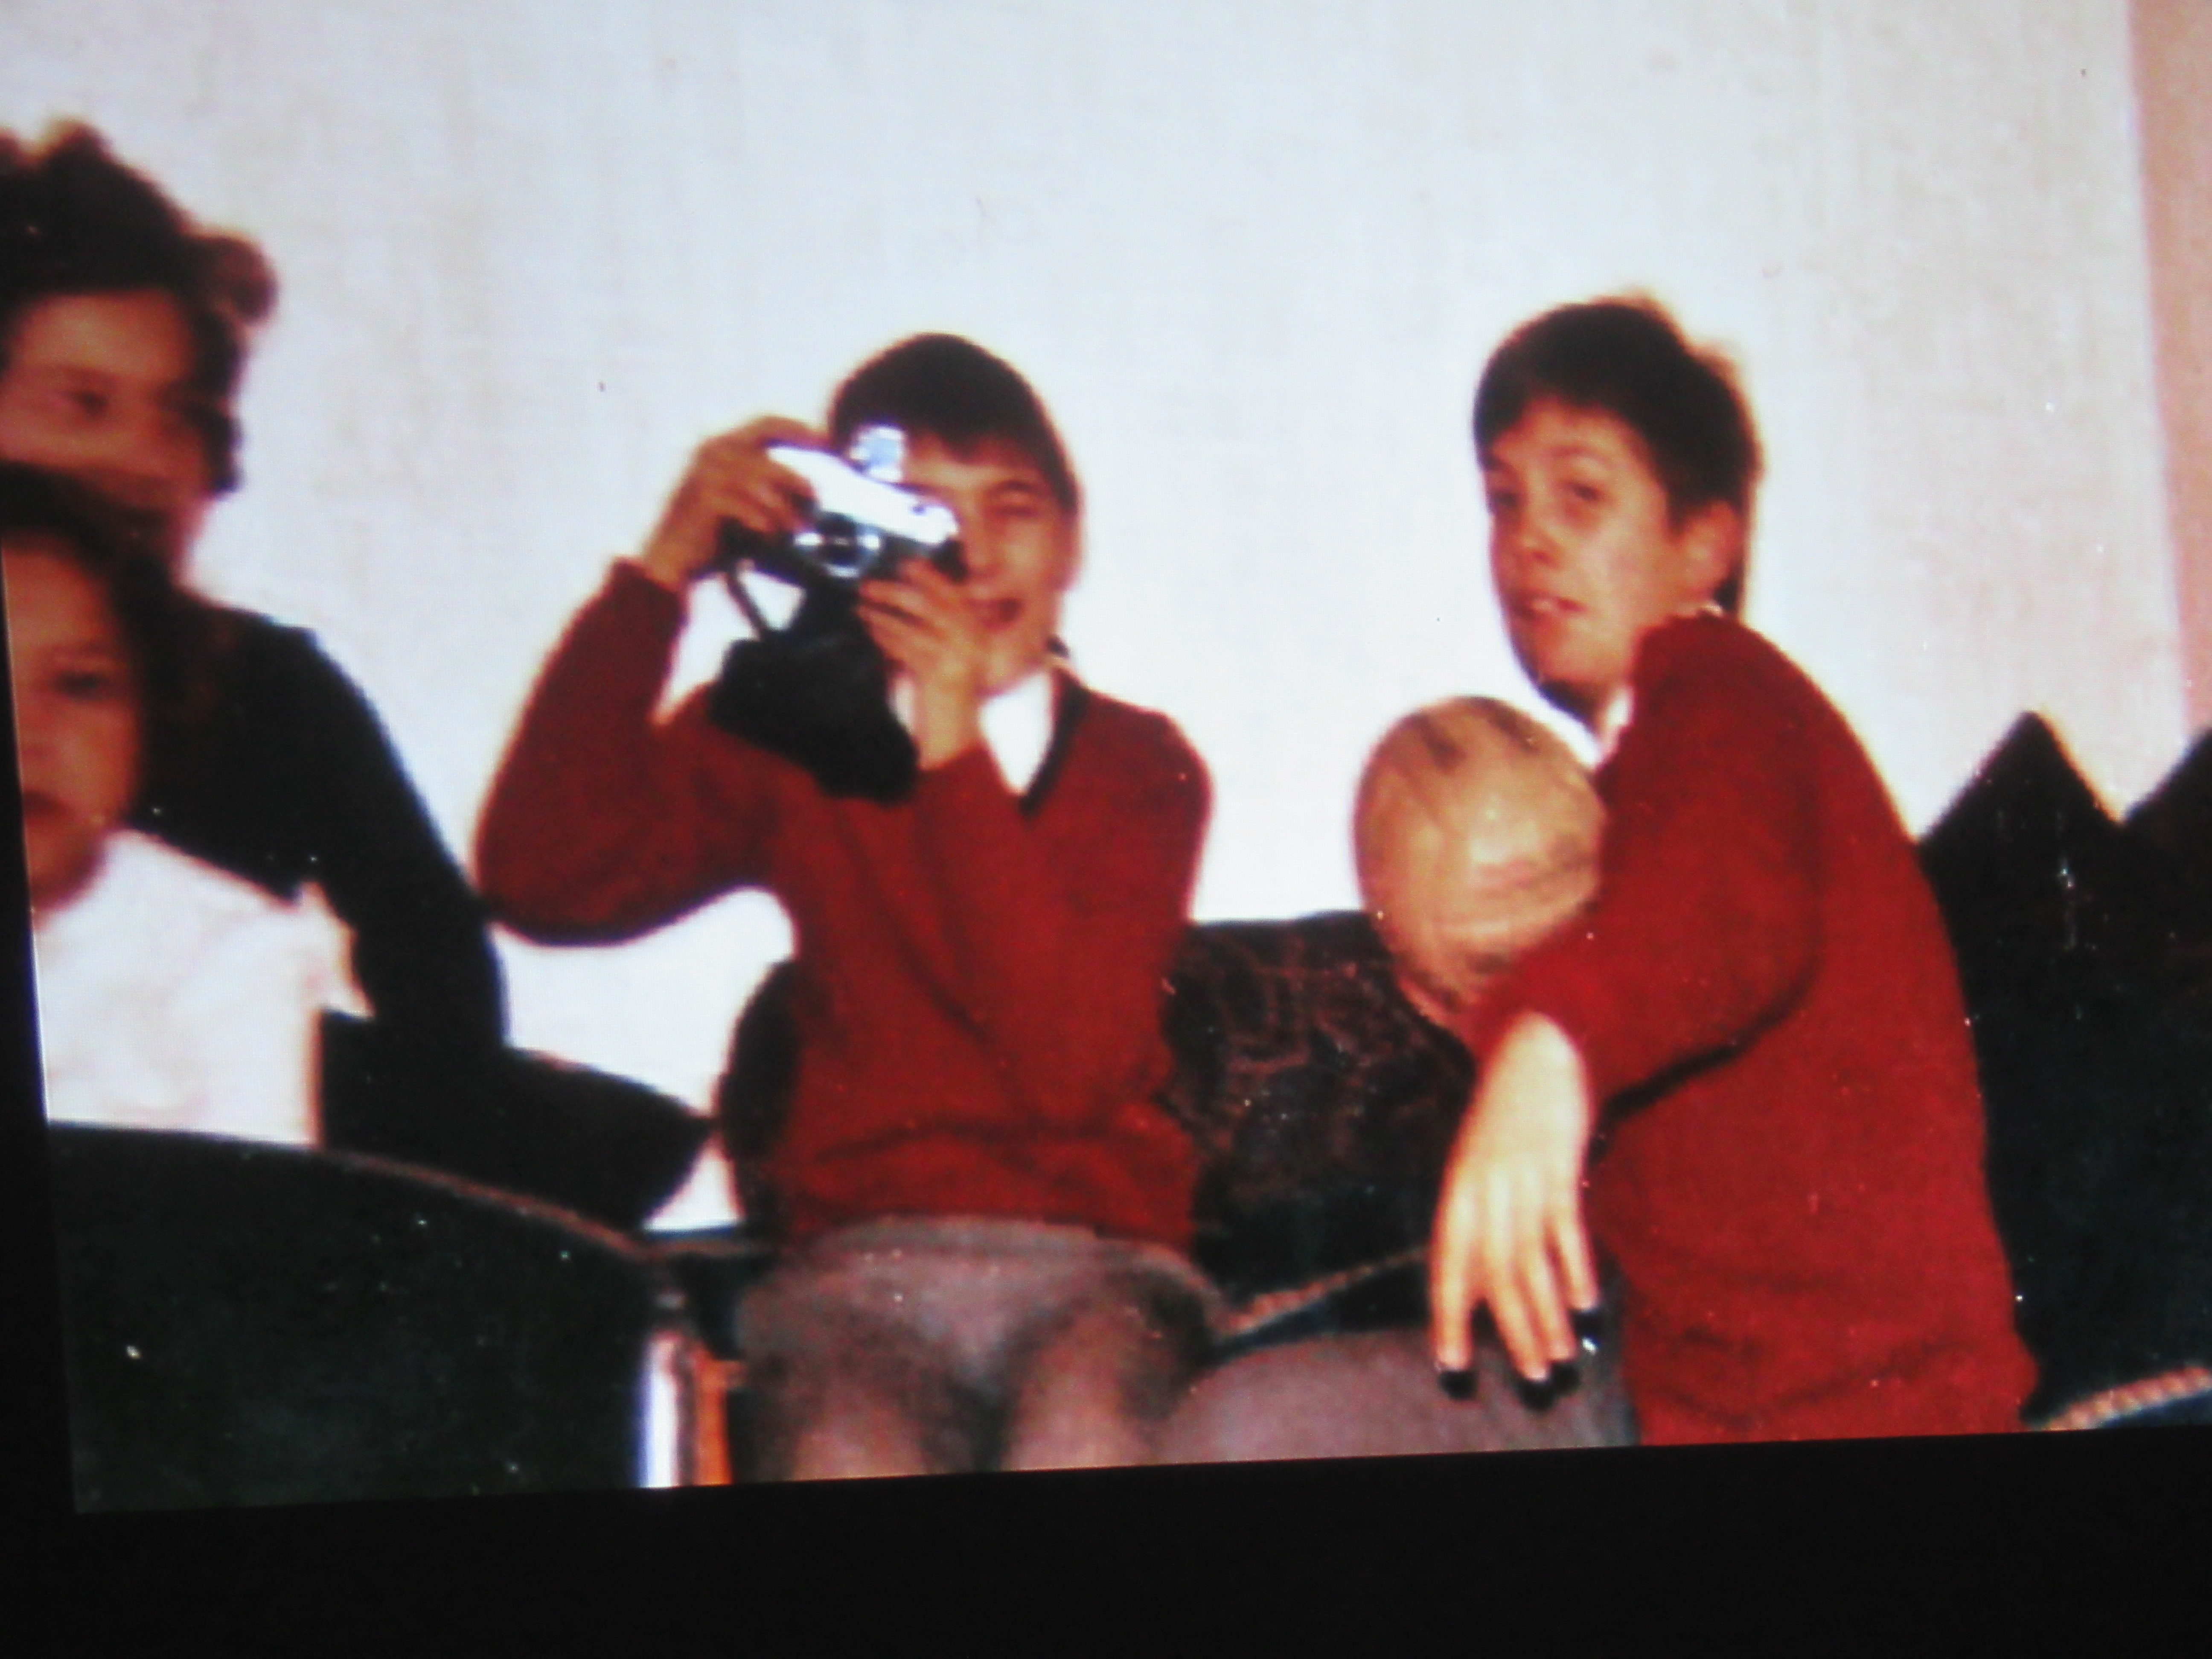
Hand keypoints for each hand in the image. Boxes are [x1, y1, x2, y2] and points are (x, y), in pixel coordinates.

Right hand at [636, 416, 823, 591]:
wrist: (671, 555)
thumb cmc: (711, 530)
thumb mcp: (739, 499)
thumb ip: (765, 486)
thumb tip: (810, 489)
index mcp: (722, 446)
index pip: (766, 424)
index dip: (799, 430)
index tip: (827, 442)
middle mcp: (714, 452)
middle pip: (768, 457)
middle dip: (796, 477)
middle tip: (817, 497)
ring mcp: (707, 474)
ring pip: (761, 485)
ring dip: (784, 509)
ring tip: (798, 528)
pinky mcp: (705, 498)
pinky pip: (746, 507)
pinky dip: (764, 522)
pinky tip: (771, 535)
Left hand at [858, 559, 988, 768]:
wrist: (955, 737)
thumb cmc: (948, 697)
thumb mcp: (947, 657)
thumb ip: (937, 631)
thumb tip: (905, 599)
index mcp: (978, 633)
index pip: (956, 596)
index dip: (932, 578)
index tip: (907, 565)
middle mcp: (972, 642)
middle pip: (932, 605)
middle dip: (898, 591)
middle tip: (868, 585)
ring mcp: (957, 658)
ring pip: (915, 625)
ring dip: (884, 614)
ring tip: (862, 607)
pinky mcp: (938, 675)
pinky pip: (907, 648)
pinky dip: (887, 637)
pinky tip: (872, 629)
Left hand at [1430, 1012, 1600, 1382]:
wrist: (1539, 1044)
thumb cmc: (1508, 1112)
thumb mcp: (1478, 1163)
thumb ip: (1476, 1217)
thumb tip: (1477, 1280)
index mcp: (1457, 1188)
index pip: (1447, 1264)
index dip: (1449, 1314)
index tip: (1451, 1362)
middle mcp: (1483, 1187)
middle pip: (1493, 1274)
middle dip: (1511, 1331)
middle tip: (1529, 1377)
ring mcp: (1522, 1176)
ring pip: (1529, 1260)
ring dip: (1546, 1315)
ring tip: (1560, 1358)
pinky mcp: (1559, 1165)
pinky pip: (1564, 1227)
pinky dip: (1575, 1268)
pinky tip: (1584, 1303)